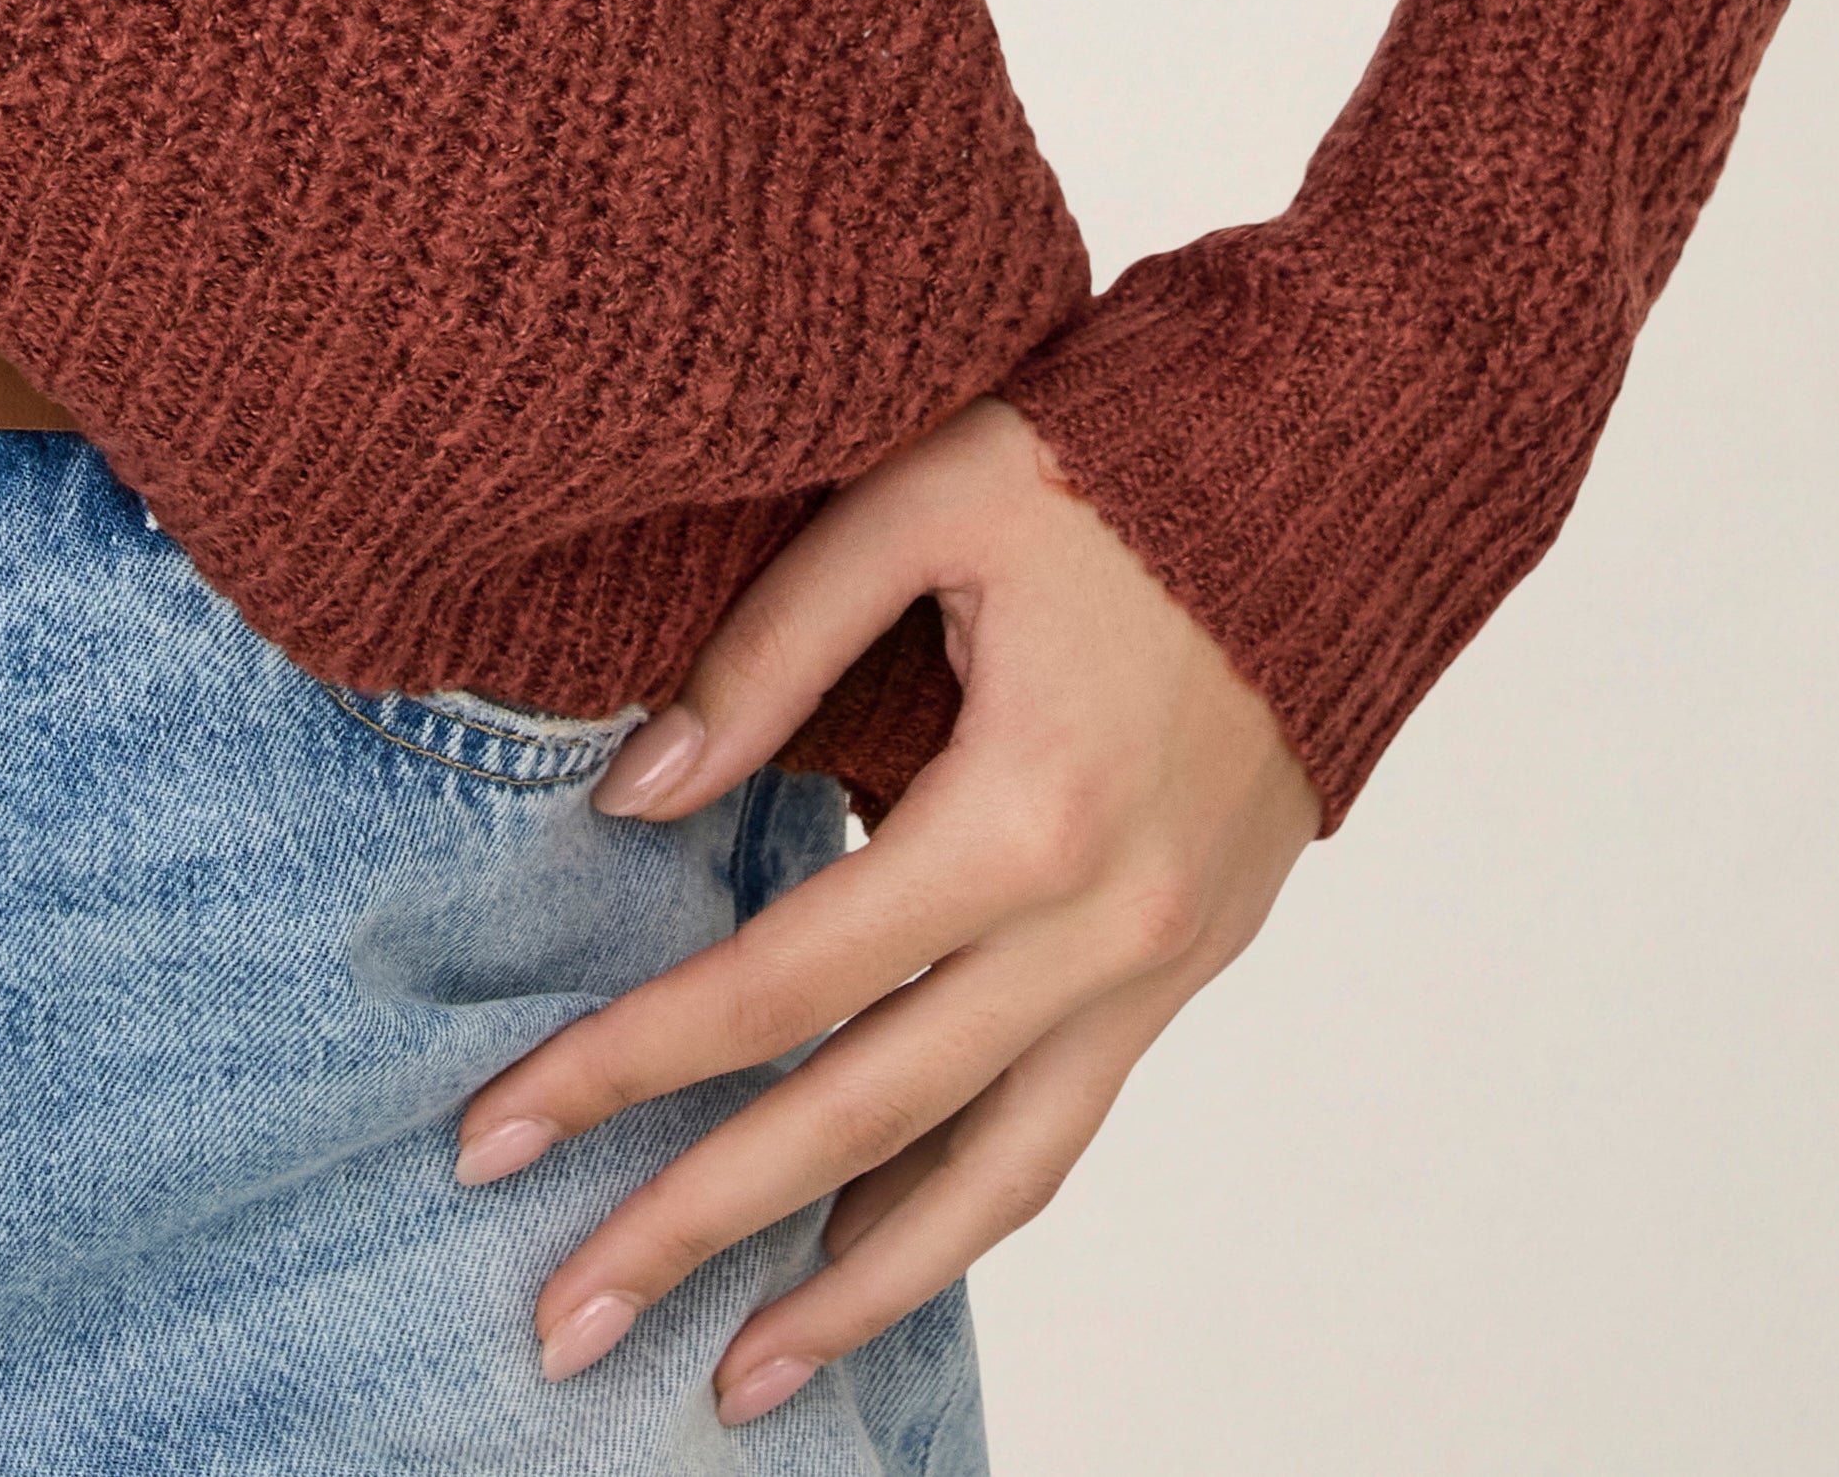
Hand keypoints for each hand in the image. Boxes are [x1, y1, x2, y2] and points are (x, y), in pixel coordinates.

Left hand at [452, 391, 1320, 1424]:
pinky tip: (874, 1264)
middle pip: (861, 1120)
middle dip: (695, 1228)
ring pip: (989, 1185)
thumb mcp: (928, 495)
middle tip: (559, 1325)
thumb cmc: (1124, 454)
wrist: (1345, 464)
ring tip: (729, 1383)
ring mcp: (1157, 965)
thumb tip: (635, 796)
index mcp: (1022, 810)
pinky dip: (966, 1219)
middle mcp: (1098, 927)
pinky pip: (1063, 1132)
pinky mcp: (1185, 965)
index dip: (622, 1063)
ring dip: (852, 1295)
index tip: (493, 1135)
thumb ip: (771, 649)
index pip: (776, 981)